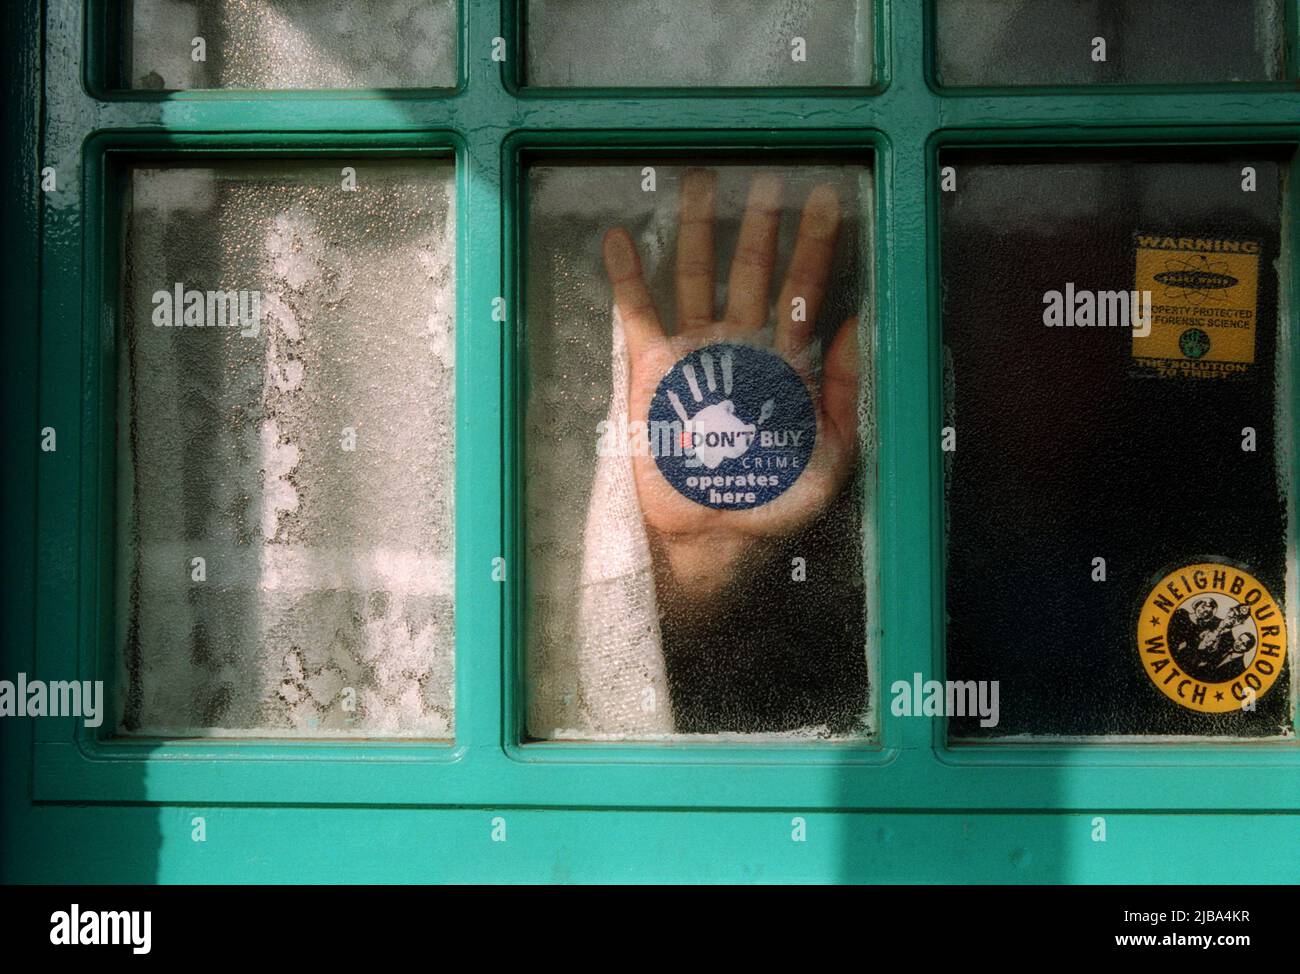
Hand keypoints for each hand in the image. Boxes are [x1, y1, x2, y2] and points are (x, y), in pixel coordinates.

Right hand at [601, 170, 860, 604]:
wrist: (711, 537)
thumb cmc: (774, 503)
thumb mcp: (829, 455)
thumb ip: (843, 392)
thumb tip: (852, 323)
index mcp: (785, 362)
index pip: (804, 290)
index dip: (817, 247)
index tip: (829, 200)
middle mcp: (740, 345)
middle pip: (751, 270)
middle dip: (760, 225)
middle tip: (768, 178)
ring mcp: (694, 353)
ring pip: (696, 277)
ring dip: (697, 231)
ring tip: (700, 182)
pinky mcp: (651, 370)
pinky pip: (637, 316)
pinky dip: (628, 278)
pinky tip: (622, 239)